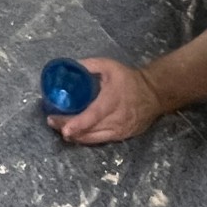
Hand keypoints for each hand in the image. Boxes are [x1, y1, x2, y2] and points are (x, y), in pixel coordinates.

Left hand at [47, 58, 168, 144]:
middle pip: (89, 130)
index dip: (78, 124)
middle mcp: (116, 119)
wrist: (154, 93)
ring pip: (93, 139)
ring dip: (76, 136)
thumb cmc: (129, 79)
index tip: (63, 128)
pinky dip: (86, 138)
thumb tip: (68, 66)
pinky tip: (76, 134)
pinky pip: (100, 140)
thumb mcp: (109, 66)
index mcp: (112, 100)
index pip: (93, 115)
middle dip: (68, 129)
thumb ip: (88, 65)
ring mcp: (119, 131)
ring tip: (60, 128)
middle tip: (52, 122)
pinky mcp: (122, 136)